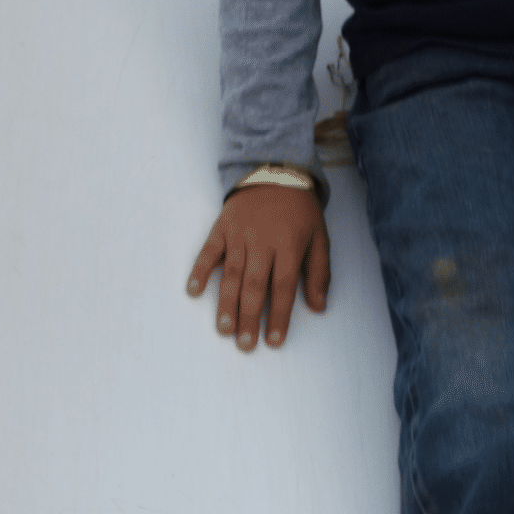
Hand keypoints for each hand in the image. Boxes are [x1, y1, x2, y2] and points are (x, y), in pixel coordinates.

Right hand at [187, 185, 329, 350]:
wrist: (276, 169)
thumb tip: (319, 307)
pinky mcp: (222, 226)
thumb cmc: (300, 209)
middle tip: (245, 345)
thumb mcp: (319, 236)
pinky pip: (208, 251)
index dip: (279, 316)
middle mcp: (262, 242)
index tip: (274, 341)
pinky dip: (200, 270)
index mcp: (289, 245)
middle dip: (249, 317)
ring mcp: (239, 234)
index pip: (283, 287)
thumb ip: (318, 272)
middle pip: (254, 286)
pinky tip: (193, 292)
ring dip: (226, 303)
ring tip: (223, 329)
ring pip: (231, 274)